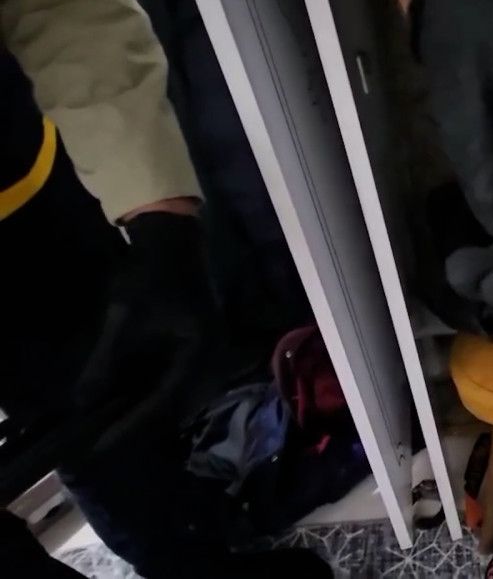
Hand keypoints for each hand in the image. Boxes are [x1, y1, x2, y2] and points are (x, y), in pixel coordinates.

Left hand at [74, 212, 220, 452]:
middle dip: (139, 425)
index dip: (129, 428)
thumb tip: (83, 403)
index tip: (99, 448)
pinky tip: (130, 399)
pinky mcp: (201, 347)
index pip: (163, 404)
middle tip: (103, 442)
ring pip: (177, 396)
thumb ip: (104, 364)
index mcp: (199, 354)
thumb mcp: (122, 321)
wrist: (173, 242)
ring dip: (147, 410)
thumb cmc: (150, 278)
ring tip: (112, 426)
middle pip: (175, 407)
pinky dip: (153, 393)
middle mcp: (211, 360)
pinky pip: (178, 381)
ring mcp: (209, 354)